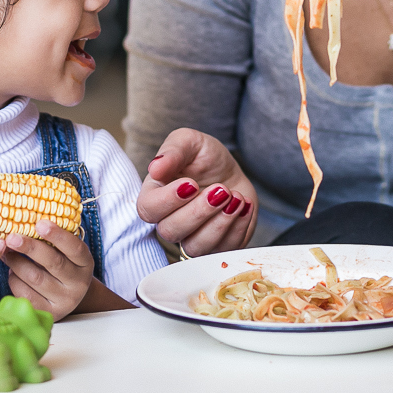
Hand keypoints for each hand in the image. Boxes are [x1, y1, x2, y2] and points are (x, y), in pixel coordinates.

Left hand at [3, 220, 94, 320]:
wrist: (66, 296)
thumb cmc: (62, 264)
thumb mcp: (65, 252)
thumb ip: (53, 240)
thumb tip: (26, 219)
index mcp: (85, 263)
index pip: (74, 247)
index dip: (57, 235)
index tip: (39, 223)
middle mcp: (78, 283)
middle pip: (53, 262)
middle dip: (30, 248)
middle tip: (11, 237)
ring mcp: (64, 301)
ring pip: (35, 278)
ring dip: (16, 262)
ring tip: (6, 252)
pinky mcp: (48, 313)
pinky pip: (25, 294)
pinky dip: (14, 280)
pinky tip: (12, 272)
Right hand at [137, 128, 256, 256]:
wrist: (229, 171)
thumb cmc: (203, 156)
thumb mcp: (189, 141)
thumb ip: (172, 151)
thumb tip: (155, 168)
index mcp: (155, 195)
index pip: (148, 209)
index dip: (168, 200)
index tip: (191, 183)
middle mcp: (169, 221)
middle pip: (170, 232)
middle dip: (199, 212)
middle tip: (221, 190)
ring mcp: (191, 238)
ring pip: (196, 247)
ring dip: (219, 224)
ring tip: (236, 198)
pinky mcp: (216, 246)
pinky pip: (223, 250)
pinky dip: (238, 228)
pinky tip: (244, 205)